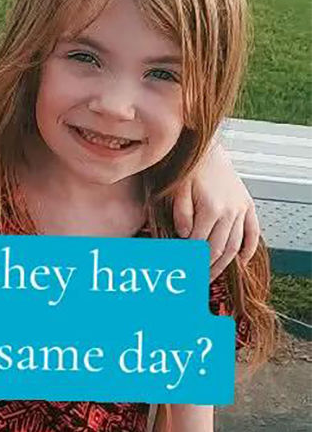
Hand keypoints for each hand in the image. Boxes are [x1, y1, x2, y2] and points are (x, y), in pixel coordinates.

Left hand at [172, 145, 259, 280]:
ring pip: (235, 245)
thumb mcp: (178, 189)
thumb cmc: (189, 169)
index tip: (181, 271)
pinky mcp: (248, 206)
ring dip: (224, 264)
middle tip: (194, 281)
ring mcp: (241, 209)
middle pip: (218, 249)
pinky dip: (249, 249)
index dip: (189, 260)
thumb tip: (186, 236)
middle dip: (206, 268)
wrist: (208, 150)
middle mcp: (229, 211)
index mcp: (210, 208)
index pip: (199, 244)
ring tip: (211, 276)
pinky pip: (253, 232)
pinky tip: (241, 261)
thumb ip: (181, 213)